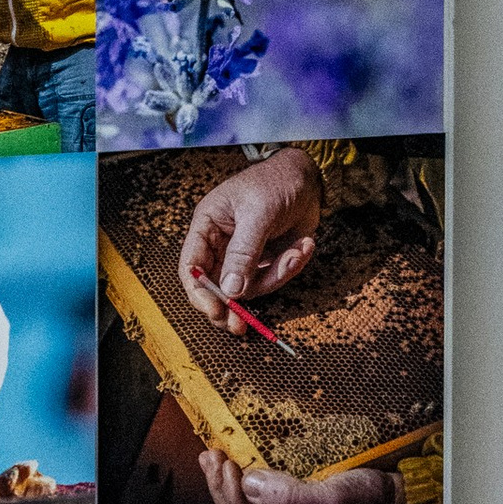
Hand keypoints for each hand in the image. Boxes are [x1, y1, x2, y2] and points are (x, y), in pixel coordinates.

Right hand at [179, 152, 319, 323]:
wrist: (311, 177)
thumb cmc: (277, 182)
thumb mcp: (259, 213)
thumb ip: (243, 253)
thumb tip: (230, 291)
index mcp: (207, 226)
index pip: (192, 268)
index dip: (200, 293)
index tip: (216, 312)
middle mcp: (220, 245)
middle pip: (214, 287)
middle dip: (231, 306)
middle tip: (241, 326)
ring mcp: (242, 256)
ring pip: (247, 288)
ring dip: (275, 277)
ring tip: (297, 253)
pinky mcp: (263, 261)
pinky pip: (270, 280)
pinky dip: (289, 268)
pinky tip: (303, 246)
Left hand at [196, 448, 403, 503]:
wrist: (395, 486)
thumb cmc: (366, 498)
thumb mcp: (330, 498)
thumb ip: (292, 498)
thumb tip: (250, 483)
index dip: (227, 493)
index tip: (223, 464)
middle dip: (220, 481)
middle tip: (210, 455)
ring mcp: (286, 499)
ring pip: (247, 491)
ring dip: (228, 473)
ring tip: (214, 454)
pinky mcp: (295, 482)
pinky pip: (263, 477)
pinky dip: (246, 465)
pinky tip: (236, 453)